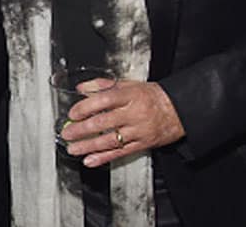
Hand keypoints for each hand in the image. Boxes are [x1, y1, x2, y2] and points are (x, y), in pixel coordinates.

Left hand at [59, 80, 184, 167]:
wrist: (179, 110)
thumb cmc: (152, 96)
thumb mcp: (129, 84)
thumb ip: (103, 85)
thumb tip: (82, 88)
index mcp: (130, 95)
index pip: (104, 100)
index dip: (86, 107)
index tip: (73, 113)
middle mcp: (134, 113)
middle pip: (104, 122)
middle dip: (82, 129)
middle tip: (67, 133)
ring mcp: (139, 130)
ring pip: (110, 140)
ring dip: (88, 146)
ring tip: (73, 148)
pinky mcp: (143, 144)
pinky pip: (121, 152)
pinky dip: (103, 158)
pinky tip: (90, 160)